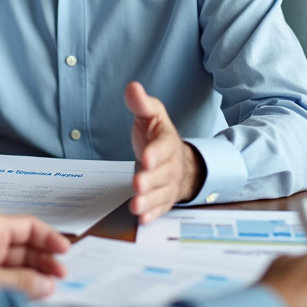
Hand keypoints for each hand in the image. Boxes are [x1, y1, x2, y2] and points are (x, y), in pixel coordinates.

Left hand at [0, 213, 69, 298]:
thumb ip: (20, 282)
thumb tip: (47, 285)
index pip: (29, 227)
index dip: (50, 239)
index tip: (66, 253)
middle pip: (24, 246)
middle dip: (44, 261)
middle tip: (61, 278)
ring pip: (13, 263)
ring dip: (31, 276)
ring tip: (47, 290)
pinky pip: (1, 276)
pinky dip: (15, 284)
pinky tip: (25, 295)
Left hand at [125, 82, 203, 223]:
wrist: (174, 157)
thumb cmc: (158, 135)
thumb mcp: (151, 115)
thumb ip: (142, 104)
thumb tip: (132, 87)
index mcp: (167, 142)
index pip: (164, 147)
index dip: (156, 153)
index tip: (146, 158)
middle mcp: (171, 164)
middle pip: (163, 174)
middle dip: (151, 180)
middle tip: (137, 184)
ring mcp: (169, 183)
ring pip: (162, 193)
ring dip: (149, 200)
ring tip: (136, 206)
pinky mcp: (165, 198)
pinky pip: (161, 208)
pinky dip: (152, 214)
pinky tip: (142, 219)